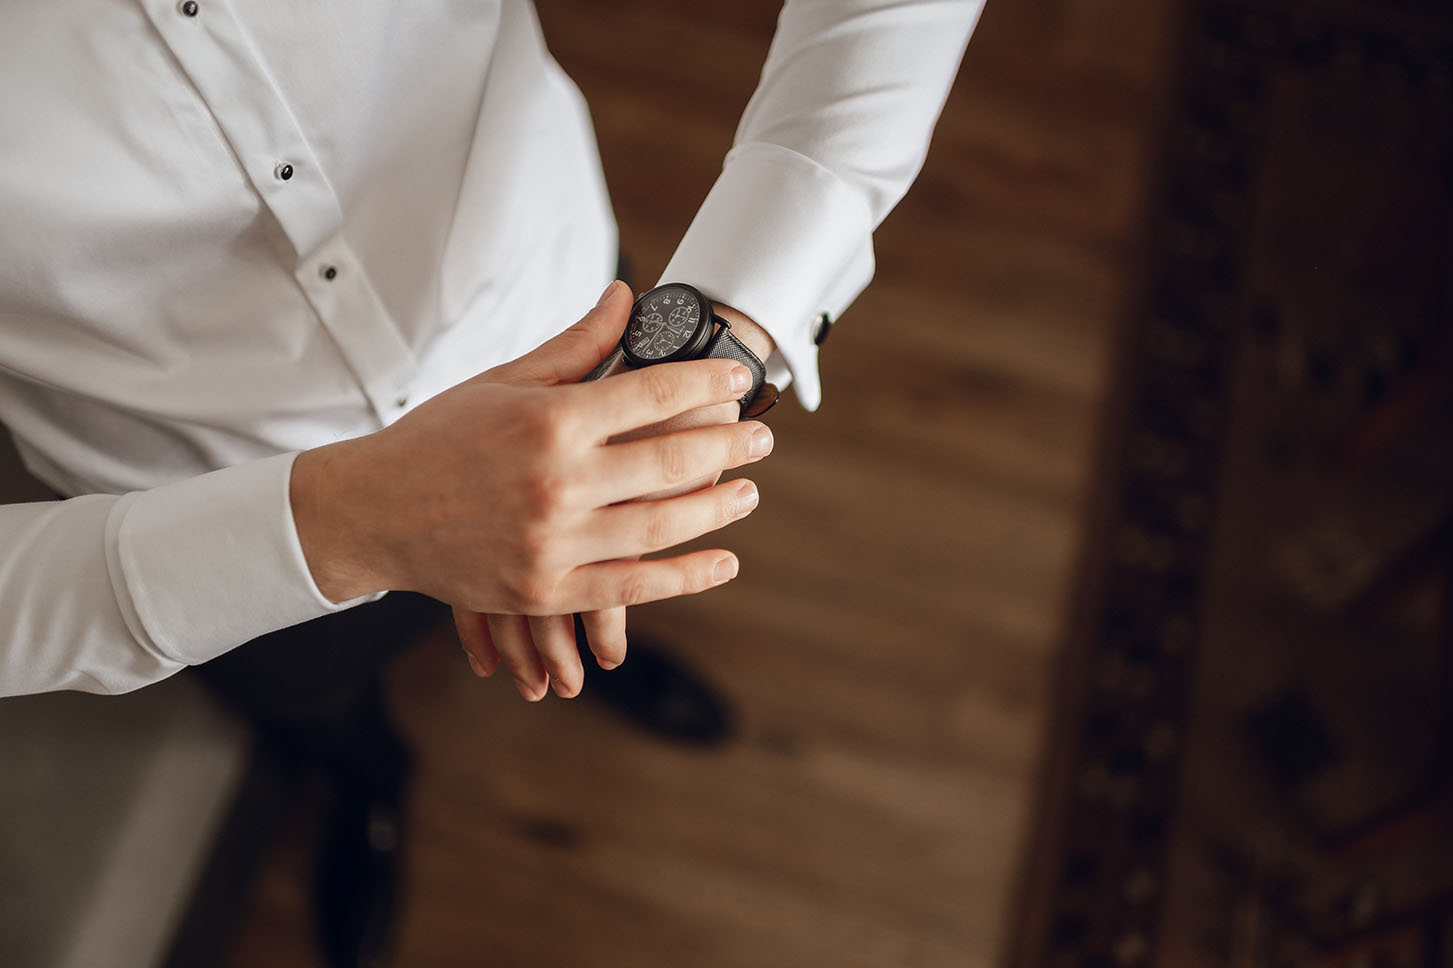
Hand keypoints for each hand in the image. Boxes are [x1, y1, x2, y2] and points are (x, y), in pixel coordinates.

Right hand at [290, 282, 773, 696]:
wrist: (373, 512)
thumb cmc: (438, 439)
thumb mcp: (503, 380)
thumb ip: (574, 346)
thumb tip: (625, 297)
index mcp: (550, 421)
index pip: (652, 394)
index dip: (705, 386)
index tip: (737, 382)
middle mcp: (557, 482)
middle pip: (670, 462)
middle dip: (728, 447)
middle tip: (763, 437)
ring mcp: (554, 542)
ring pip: (662, 527)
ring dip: (718, 508)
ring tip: (749, 491)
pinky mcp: (547, 589)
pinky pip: (633, 587)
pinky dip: (686, 577)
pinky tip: (724, 561)